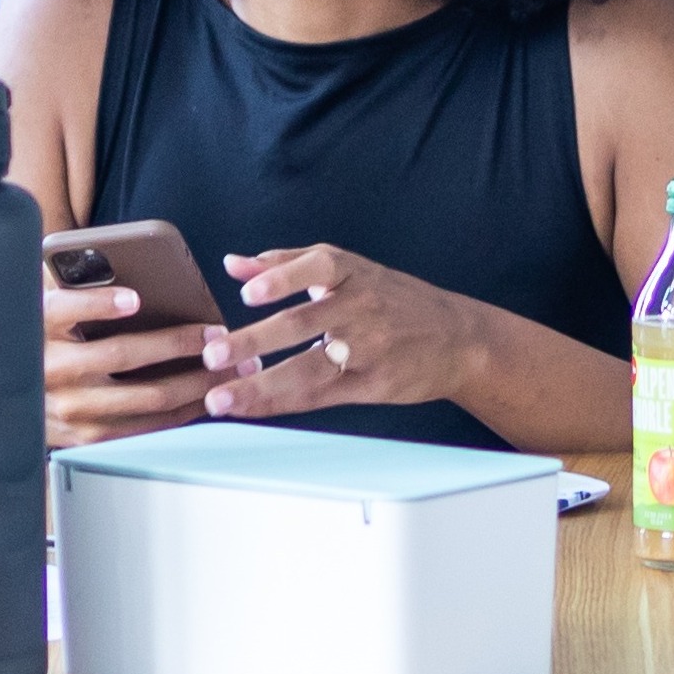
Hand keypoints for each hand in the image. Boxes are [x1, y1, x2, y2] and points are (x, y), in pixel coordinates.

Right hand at [43, 274, 215, 448]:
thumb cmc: (44, 339)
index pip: (65, 309)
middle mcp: (52, 369)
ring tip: (230, 365)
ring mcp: (70, 409)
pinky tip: (208, 394)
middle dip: (180, 343)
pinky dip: (183, 410)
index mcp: (39, 326)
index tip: (134, 298)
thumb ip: (75, 284)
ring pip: (147, 396)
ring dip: (196, 380)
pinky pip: (146, 426)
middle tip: (217, 333)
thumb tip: (115, 260)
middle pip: (123, 354)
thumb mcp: (48, 305)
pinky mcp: (86, 437)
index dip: (99, 303)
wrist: (8, 398)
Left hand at [203, 249, 484, 423]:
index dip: (283, 278)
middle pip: (303, 323)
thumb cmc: (397, 301)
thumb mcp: (352, 270)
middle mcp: (361, 308)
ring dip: (260, 385)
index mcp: (354, 274)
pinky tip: (251, 409)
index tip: (249, 294)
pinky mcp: (371, 384)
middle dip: (254, 341)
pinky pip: (320, 396)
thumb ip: (287, 264)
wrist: (461, 340)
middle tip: (212, 355)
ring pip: (308, 368)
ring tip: (220, 398)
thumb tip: (233, 264)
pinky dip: (282, 404)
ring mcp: (368, 350)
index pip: (319, 267)